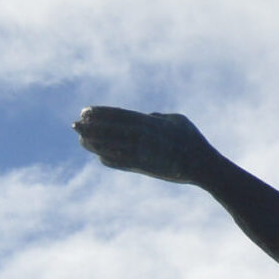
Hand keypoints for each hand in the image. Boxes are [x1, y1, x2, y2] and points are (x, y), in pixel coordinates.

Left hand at [73, 107, 220, 185]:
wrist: (203, 166)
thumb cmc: (193, 141)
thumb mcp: (177, 120)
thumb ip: (158, 117)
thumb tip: (146, 116)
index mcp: (150, 122)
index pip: (119, 115)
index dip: (100, 112)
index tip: (86, 111)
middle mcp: (143, 136)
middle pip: (110, 130)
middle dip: (91, 127)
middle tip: (75, 124)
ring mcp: (143, 152)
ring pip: (112, 146)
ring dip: (94, 143)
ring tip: (81, 139)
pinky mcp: (144, 167)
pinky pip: (121, 163)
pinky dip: (108, 159)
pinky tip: (98, 155)